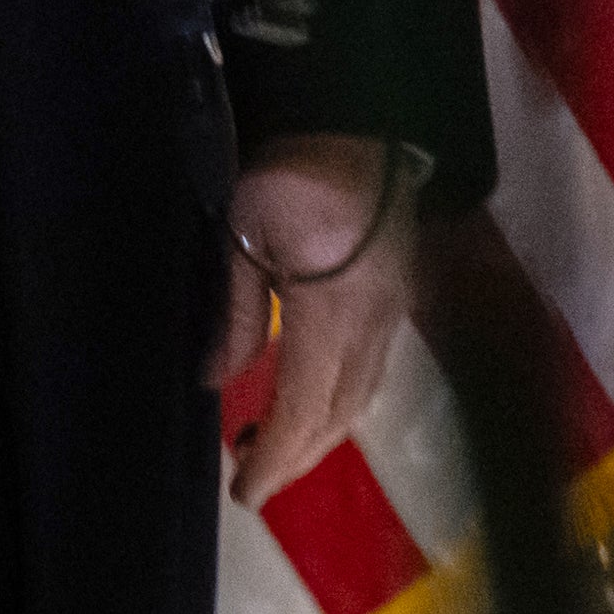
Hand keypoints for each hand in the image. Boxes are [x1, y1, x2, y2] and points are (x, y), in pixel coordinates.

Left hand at [212, 133, 413, 508]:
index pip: (304, 406)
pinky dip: (338, 400)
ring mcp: (393, 311)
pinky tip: (307, 399)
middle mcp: (374, 324)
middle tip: (252, 481)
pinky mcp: (397, 297)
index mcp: (334, 312)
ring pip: (361, 395)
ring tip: (270, 446)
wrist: (353, 120)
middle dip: (297, 456)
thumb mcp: (245, 237)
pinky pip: (371, 369)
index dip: (276, 457)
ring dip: (319, 433)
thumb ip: (237, 314)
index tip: (245, 492)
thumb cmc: (289, 172)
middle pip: (340, 414)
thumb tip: (217, 381)